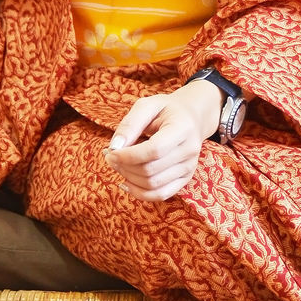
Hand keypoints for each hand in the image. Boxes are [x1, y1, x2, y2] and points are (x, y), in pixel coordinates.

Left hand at [104, 79, 223, 201]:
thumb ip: (130, 124)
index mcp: (182, 129)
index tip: (110, 151)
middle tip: (109, 156)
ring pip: (153, 185)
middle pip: (151, 170)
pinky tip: (126, 182)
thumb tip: (114, 148)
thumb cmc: (166, 110)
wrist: (191, 118)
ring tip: (118, 165)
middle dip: (124, 166)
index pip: (154, 150)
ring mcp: (189, 168)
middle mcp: (189, 151)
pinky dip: (139, 193)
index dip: (128, 155)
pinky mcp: (185, 179)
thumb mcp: (147, 105)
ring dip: (128, 178)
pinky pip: (161, 195)